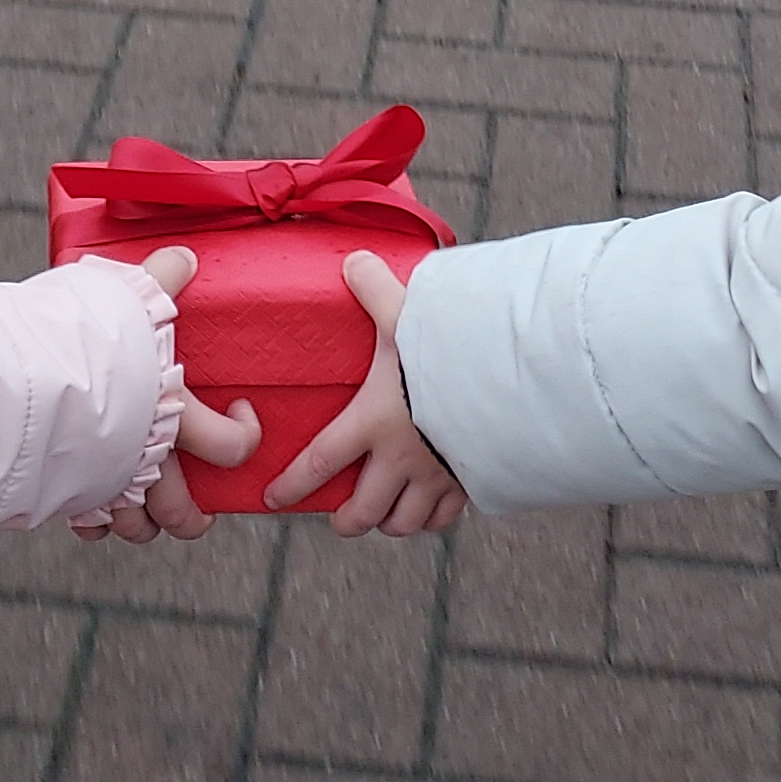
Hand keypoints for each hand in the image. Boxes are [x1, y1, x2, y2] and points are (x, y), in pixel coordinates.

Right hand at [76, 248, 261, 542]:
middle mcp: (146, 460)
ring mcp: (105, 483)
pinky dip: (92, 522)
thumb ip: (160, 277)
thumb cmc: (78, 336)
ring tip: (144, 512)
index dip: (244, 435)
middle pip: (181, 513)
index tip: (241, 412)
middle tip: (197, 507)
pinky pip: (85, 525)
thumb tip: (183, 258)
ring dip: (143, 523)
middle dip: (192, 517)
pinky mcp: (64, 493)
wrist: (14, 376)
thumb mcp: (126, 297)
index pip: (232, 447)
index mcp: (175, 415)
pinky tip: (92, 509)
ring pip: (135, 527)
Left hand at [268, 250, 466, 534]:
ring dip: (389, 522)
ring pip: (404, 521)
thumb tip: (353, 260)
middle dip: (347, 520)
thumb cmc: (448, 351)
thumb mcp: (404, 314)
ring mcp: (437, 476)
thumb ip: (375, 289)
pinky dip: (435, 518)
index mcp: (372, 422)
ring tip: (383, 515)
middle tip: (338, 518)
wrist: (508, 385)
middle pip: (363, 510)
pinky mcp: (471, 482)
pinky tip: (432, 508)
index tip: (272, 498)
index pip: (320, 462)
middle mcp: (400, 458)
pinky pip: (448, 516)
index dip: (292, 484)